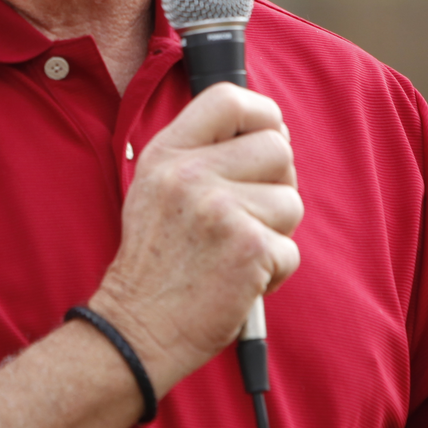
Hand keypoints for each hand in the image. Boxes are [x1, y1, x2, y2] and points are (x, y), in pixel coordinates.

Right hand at [88, 83, 302, 391]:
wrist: (136, 328)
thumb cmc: (153, 264)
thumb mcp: (154, 189)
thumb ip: (198, 153)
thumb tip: (267, 130)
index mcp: (167, 153)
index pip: (228, 98)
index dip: (262, 114)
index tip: (269, 135)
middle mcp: (192, 173)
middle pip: (278, 148)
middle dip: (277, 183)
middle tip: (249, 215)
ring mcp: (221, 209)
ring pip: (291, 202)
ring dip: (275, 232)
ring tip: (236, 253)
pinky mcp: (249, 248)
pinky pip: (290, 249)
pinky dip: (273, 272)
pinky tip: (239, 281)